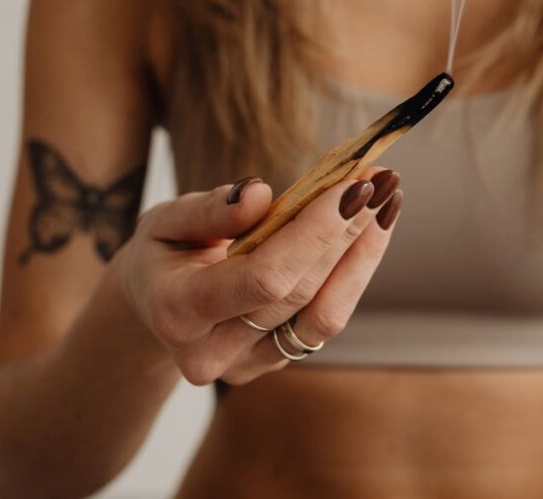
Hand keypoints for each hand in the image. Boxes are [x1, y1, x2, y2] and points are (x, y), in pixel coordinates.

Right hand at [111, 168, 401, 385]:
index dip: (314, 234)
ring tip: (390, 198)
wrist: (153, 307)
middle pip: (300, 292)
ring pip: (324, 314)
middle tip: (383, 178)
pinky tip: (373, 227)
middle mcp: (213, 352)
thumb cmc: (162, 254)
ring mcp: (248, 364)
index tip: (352, 186)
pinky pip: (325, 318)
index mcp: (177, 312)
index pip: (263, 277)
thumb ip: (207, 211)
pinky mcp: (277, 359)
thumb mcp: (164, 221)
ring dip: (365, 252)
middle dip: (348, 230)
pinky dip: (356, 270)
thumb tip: (260, 193)